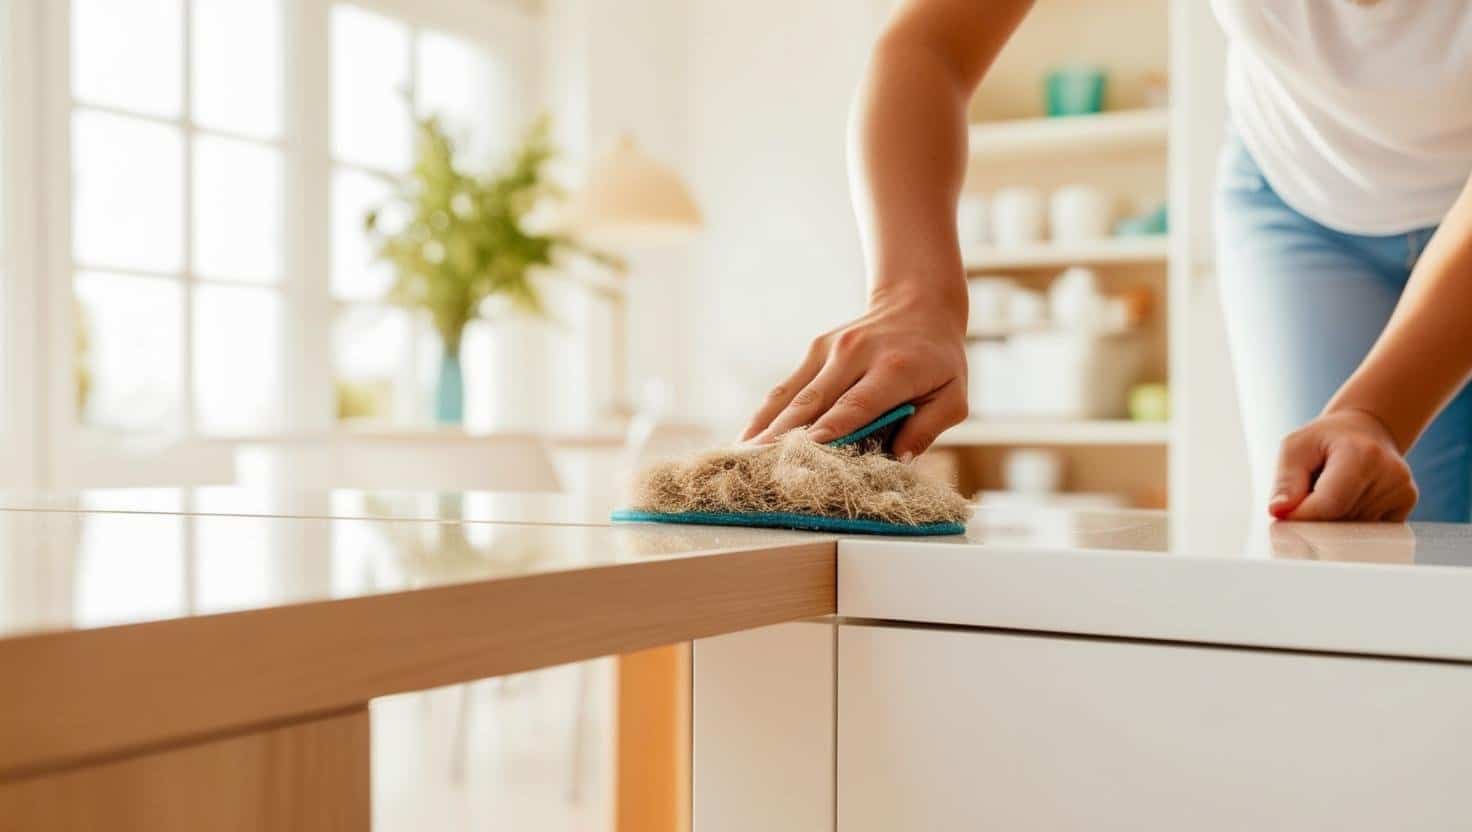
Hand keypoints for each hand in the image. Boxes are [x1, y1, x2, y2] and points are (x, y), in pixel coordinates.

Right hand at [740, 290, 967, 460]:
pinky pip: (786, 387)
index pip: (857, 404)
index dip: (831, 429)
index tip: (805, 451)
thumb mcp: (954, 396)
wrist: (919, 305)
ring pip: (791, 394)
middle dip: (785, 436)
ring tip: (741, 457)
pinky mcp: (815, 349)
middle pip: (814, 402)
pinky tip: (747, 439)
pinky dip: (765, 414)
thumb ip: (928, 428)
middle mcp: (856, 354)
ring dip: (764, 427)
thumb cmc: (939, 362)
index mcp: (894, 367)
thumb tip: (897, 460)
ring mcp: (830, 349)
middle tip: (761, 467)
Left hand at [1269, 408, 1417, 521]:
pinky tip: (1348, 499)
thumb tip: (1278, 511)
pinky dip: (1351, 523)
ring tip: (1331, 491)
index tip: (1283, 518)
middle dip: (1315, 520)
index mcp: (1362, 454)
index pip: (1328, 505)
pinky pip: (1369, 531)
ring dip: (1333, 520)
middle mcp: (1391, 473)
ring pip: (1354, 530)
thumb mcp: (1295, 448)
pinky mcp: (1407, 504)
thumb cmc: (1324, 440)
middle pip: (1340, 521)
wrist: (1365, 430)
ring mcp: (1404, 490)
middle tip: (1303, 501)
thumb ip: (1286, 481)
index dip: (1301, 517)